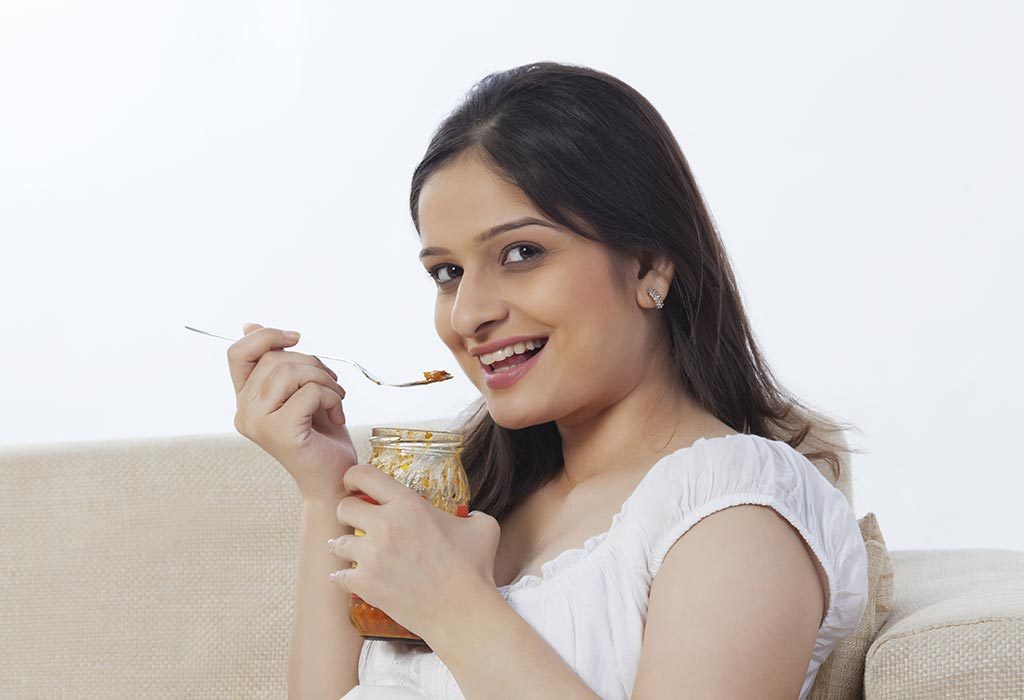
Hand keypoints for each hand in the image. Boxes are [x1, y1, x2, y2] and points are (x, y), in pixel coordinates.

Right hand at [228, 322, 357, 501]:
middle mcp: (244, 412)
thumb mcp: (299, 390)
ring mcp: (258, 423)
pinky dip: (332, 397)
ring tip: (336, 398)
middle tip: (333, 384)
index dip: (266, 336)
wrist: (335, 479)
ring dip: (325, 380)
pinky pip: (309, 392)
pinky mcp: (280, 432)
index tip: (296, 338)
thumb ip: (278, 363)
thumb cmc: (321, 435)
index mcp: (246, 400)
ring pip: (291, 372)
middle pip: (274, 359)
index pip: (238, 354)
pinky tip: (337, 415)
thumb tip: (250, 326)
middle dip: (312, 363)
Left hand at [328, 464, 500, 638]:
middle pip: (344, 508)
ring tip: (357, 553)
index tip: (355, 486)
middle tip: (359, 523)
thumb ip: (470, 513)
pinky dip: (345, 578)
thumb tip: (469, 515)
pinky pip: (339, 576)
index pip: (364, 475)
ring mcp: (372, 556)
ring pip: (337, 543)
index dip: (353, 477)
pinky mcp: (365, 584)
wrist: (463, 612)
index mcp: (409, 504)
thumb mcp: (482, 527)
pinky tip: (352, 578)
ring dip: (347, 547)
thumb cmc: (474, 569)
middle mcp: (385, 525)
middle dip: (350, 513)